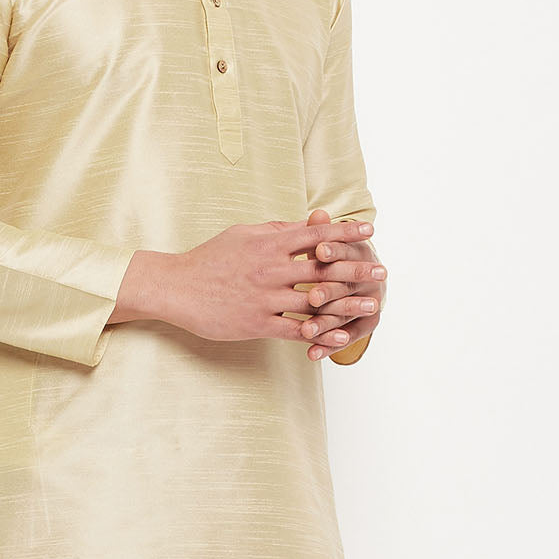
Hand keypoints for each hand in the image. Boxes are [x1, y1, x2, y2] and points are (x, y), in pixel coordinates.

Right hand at [116, 214, 384, 344]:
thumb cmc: (209, 258)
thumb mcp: (242, 234)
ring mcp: (265, 297)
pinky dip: (320, 333)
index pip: (315, 234)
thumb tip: (304, 223)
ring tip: (372, 304)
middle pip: (323, 268)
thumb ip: (275, 230)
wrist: (176, 288)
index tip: (369, 231)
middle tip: (382, 271)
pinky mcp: (257, 323)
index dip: (345, 232)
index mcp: (268, 244)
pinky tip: (340, 336)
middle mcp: (270, 269)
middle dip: (356, 268)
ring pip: (315, 301)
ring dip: (347, 303)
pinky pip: (295, 330)